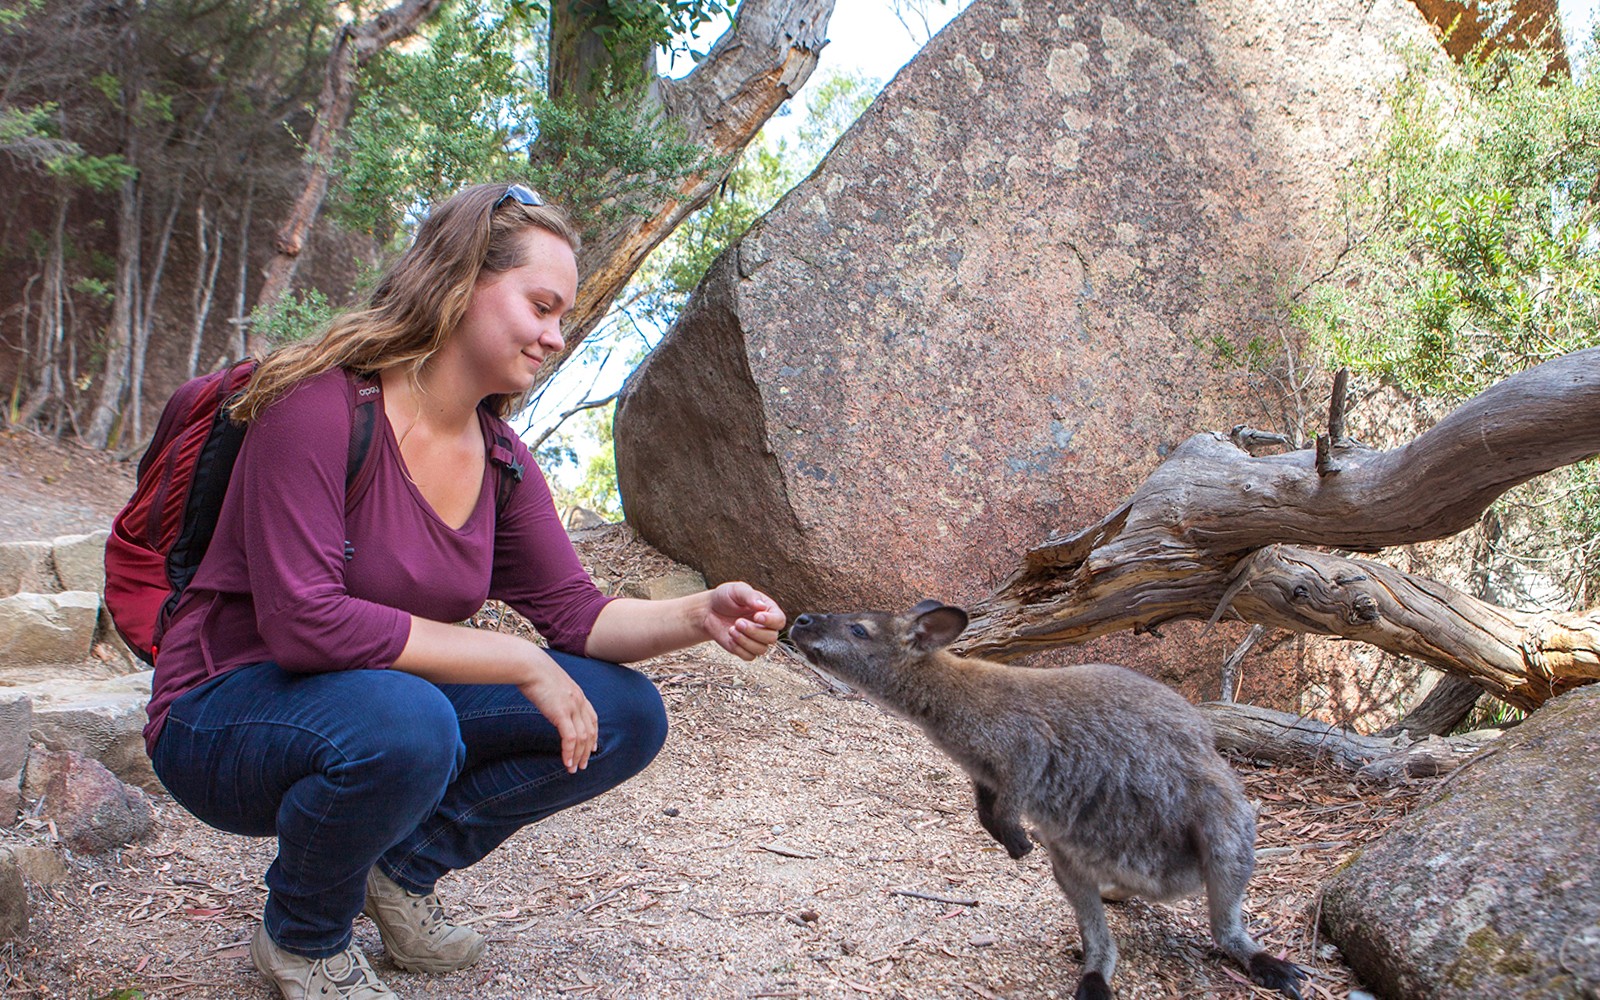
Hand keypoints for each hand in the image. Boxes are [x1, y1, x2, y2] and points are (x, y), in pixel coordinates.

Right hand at [516, 654, 597, 771]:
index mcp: (577, 693)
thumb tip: (548, 699)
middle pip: (590, 731)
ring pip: (582, 738)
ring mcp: (572, 707)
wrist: (529, 665)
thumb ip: (554, 693)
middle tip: (583, 764)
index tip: (592, 747)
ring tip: (573, 769)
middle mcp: (579, 701)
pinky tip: (566, 763)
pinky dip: (569, 752)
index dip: (594, 734)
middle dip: (587, 750)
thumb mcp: (550, 682)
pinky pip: (570, 738)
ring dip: (578, 756)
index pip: (592, 718)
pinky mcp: (561, 713)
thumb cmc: (533, 671)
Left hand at [702, 581, 785, 660]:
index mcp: (768, 610)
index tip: (756, 616)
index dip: (771, 621)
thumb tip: (762, 606)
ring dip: (745, 641)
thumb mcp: (737, 590)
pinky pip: (749, 656)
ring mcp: (756, 640)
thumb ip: (750, 596)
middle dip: (754, 631)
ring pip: (761, 649)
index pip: (779, 621)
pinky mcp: (745, 649)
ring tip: (731, 629)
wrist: (709, 610)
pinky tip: (730, 637)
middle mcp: (766, 627)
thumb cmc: (726, 597)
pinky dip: (739, 649)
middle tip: (737, 622)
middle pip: (771, 638)